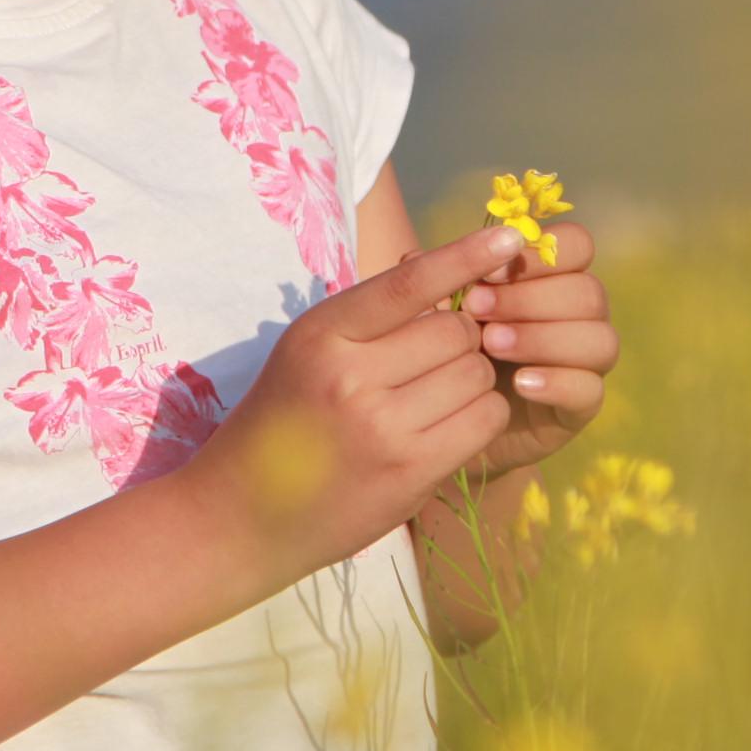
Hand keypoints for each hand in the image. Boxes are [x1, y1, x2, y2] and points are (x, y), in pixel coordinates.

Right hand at [193, 221, 525, 582]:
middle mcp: (349, 375)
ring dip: (472, 380)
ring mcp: (381, 427)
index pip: (408, 283)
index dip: (465, 256)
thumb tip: (442, 263)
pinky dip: (481, 416)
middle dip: (461, 340)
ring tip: (435, 398)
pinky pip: (484, 419)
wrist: (241, 515)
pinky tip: (451, 425)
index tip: (510, 236)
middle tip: (434, 363)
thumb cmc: (282, 422)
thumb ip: (369, 315)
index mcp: (321, 334)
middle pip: (455, 331)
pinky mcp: (410, 472)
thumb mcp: (308, 352)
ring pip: (475, 374)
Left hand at [458, 217, 614, 490]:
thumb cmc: (454, 348)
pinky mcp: (582, 406)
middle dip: (530, 298)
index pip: (578, 245)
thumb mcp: (443, 312)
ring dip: (543, 337)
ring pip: (599, 339)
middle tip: (475, 309)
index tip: (487, 270)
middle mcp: (582, 315)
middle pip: (588, 292)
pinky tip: (519, 383)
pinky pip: (589, 389)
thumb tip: (412, 258)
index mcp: (557, 278)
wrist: (454, 420)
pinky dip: (557, 381)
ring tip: (491, 344)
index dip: (540, 254)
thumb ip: (437, 283)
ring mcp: (588, 361)